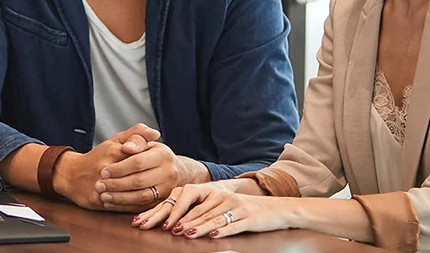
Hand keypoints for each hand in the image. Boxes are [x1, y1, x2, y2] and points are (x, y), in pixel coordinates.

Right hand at [53, 124, 159, 210]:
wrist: (71, 174)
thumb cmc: (98, 156)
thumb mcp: (115, 140)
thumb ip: (136, 134)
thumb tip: (156, 133)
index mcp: (113, 152)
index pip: (140, 160)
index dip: (151, 166)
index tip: (156, 167)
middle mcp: (106, 169)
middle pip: (138, 180)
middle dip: (151, 182)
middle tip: (159, 181)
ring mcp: (102, 187)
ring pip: (132, 196)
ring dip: (145, 195)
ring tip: (151, 192)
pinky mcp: (98, 201)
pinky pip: (123, 207)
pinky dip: (136, 206)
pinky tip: (142, 201)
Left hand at [94, 141, 209, 211]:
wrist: (168, 169)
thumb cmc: (150, 152)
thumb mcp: (144, 141)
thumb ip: (136, 137)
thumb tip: (128, 146)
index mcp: (163, 156)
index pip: (138, 162)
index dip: (119, 168)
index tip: (103, 171)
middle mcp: (168, 174)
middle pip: (139, 181)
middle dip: (116, 184)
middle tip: (99, 185)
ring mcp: (166, 190)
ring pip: (141, 197)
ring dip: (119, 198)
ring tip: (103, 196)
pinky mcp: (160, 202)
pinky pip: (141, 207)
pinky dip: (124, 207)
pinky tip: (110, 203)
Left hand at [134, 183, 295, 238]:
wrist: (279, 208)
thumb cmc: (246, 210)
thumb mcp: (222, 206)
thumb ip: (201, 212)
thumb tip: (175, 224)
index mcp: (212, 193)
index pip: (184, 202)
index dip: (167, 211)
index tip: (151, 221)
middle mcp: (222, 198)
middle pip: (195, 211)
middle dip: (176, 220)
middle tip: (161, 229)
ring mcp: (236, 207)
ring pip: (213, 217)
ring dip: (197, 226)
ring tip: (183, 232)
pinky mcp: (250, 217)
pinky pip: (234, 225)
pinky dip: (223, 230)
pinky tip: (213, 235)